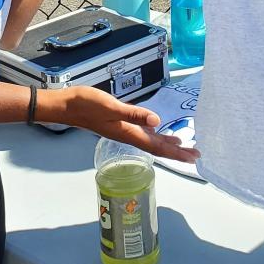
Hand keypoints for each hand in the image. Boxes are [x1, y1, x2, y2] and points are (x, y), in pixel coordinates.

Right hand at [51, 86, 200, 162]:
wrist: (68, 106)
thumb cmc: (87, 105)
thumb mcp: (111, 107)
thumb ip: (133, 114)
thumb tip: (157, 121)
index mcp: (129, 133)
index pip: (157, 147)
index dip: (176, 152)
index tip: (192, 158)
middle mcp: (129, 135)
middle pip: (157, 147)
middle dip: (176, 152)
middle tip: (195, 155)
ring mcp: (124, 131)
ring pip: (151, 141)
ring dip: (167, 145)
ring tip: (182, 147)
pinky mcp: (119, 124)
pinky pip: (143, 135)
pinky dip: (155, 136)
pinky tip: (159, 133)